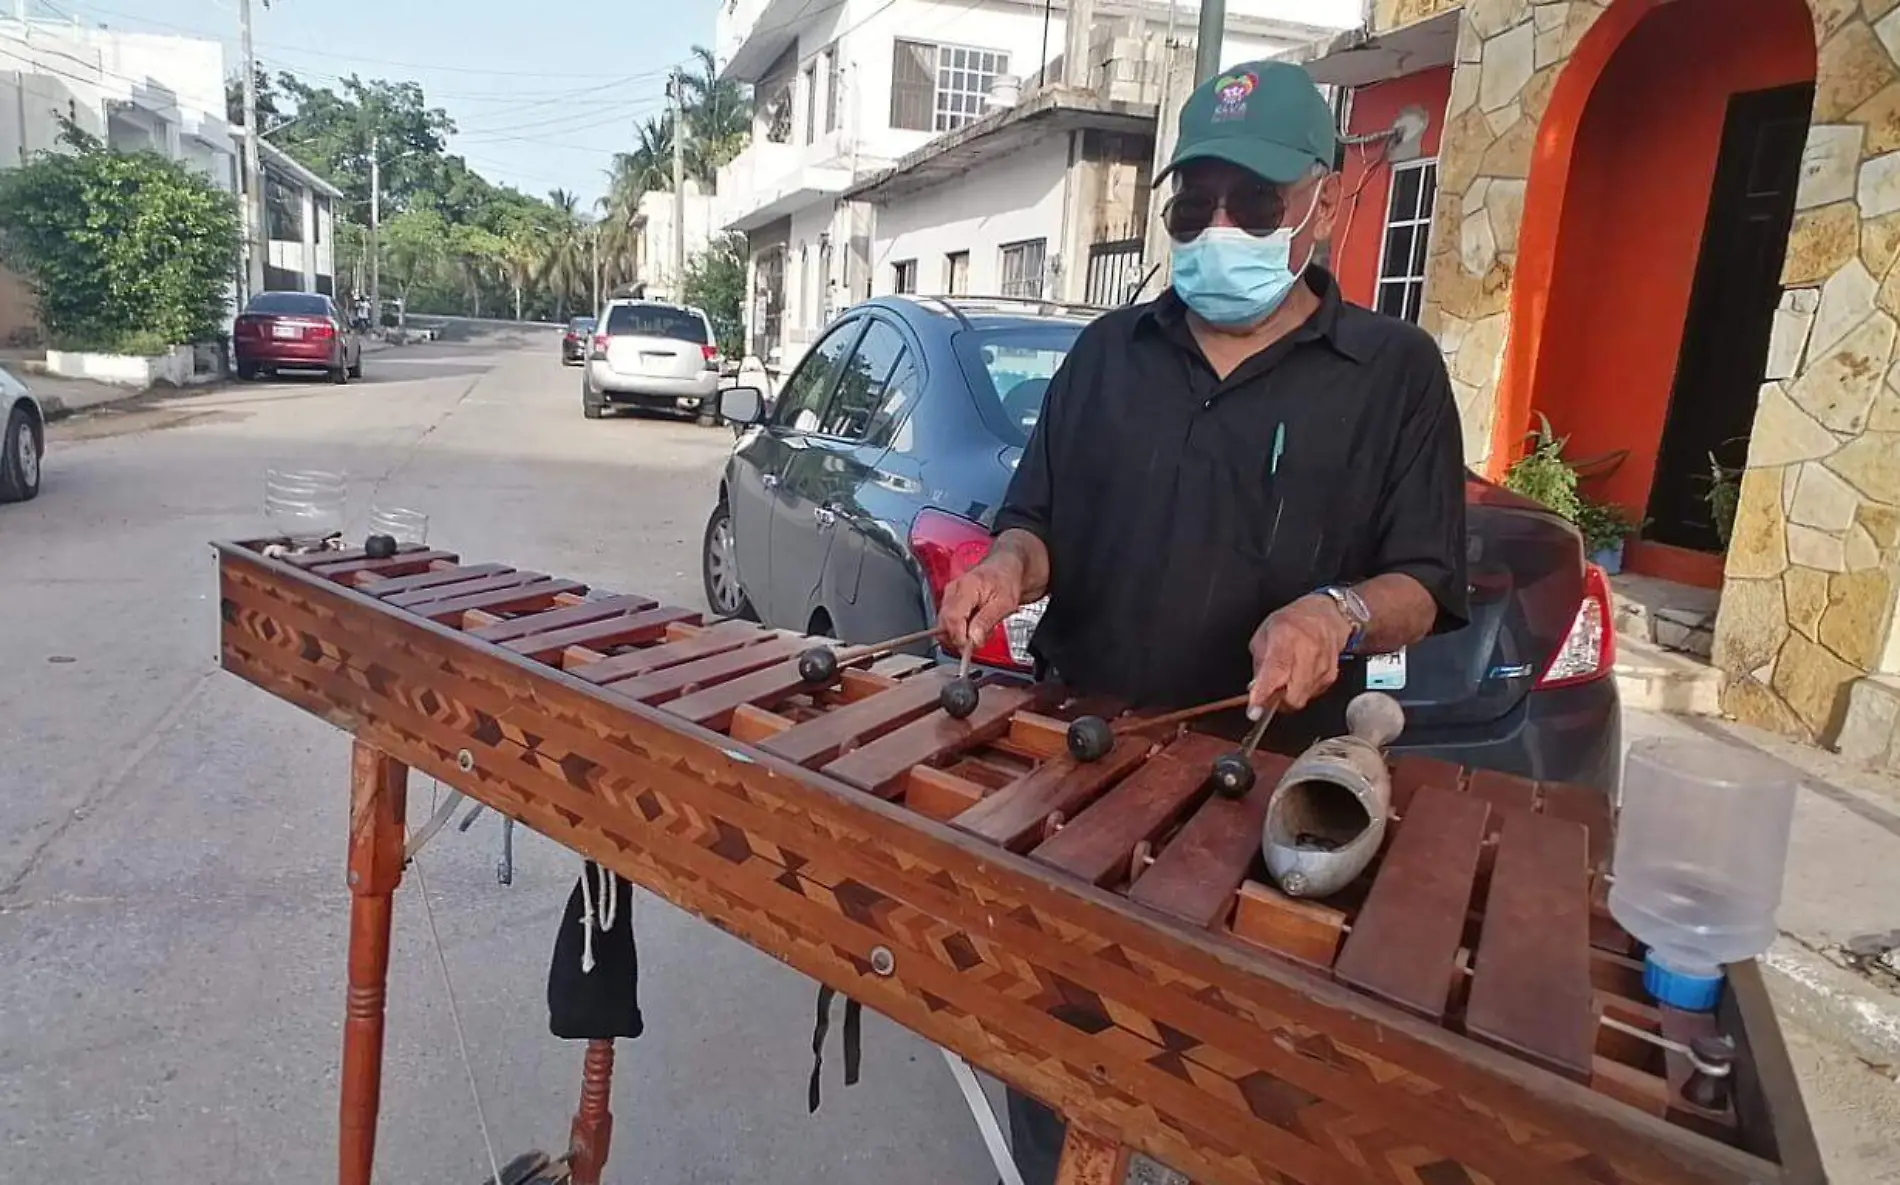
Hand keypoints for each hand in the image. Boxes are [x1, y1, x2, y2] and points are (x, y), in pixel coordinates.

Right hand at [939, 551, 1025, 655]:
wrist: (1003, 570)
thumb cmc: (1005, 581)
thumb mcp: (1004, 603)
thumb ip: (987, 621)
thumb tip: (973, 640)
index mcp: (966, 587)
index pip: (952, 618)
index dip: (959, 637)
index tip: (971, 646)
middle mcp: (952, 591)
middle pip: (944, 624)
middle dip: (960, 638)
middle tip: (979, 640)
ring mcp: (948, 596)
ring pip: (944, 626)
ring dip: (960, 635)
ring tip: (980, 630)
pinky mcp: (949, 603)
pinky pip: (947, 623)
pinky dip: (959, 630)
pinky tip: (973, 627)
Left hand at [1249, 594, 1353, 715]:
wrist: (1325, 617)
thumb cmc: (1293, 622)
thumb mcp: (1265, 634)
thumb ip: (1259, 662)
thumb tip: (1255, 689)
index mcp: (1286, 638)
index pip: (1275, 671)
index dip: (1263, 693)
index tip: (1254, 709)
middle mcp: (1307, 652)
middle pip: (1291, 696)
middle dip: (1277, 700)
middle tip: (1270, 690)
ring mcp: (1322, 666)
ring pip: (1301, 699)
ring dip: (1289, 694)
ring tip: (1287, 675)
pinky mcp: (1330, 676)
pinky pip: (1311, 695)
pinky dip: (1301, 690)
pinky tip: (1299, 675)